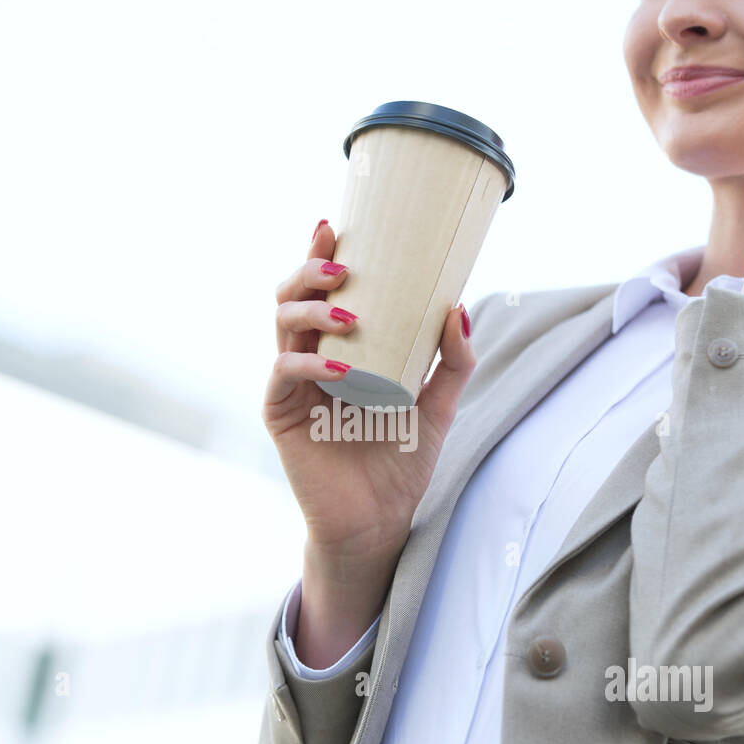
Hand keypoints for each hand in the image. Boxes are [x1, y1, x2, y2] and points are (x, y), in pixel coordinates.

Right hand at [263, 219, 477, 661]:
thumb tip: (460, 308)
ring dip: (310, 307)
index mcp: (340, 346)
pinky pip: (284, 373)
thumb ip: (453, 361)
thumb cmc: (401, 461)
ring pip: (282, 324)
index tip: (335, 222)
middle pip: (292, 295)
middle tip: (343, 263)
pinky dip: (308, 361)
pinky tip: (338, 364)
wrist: (378, 520)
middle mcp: (310, 357)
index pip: (323, 289)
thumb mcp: (438, 405)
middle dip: (310, 268)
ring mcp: (292, 383)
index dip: (320, 252)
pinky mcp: (282, 413)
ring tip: (346, 309)